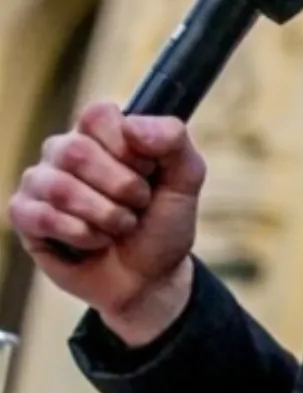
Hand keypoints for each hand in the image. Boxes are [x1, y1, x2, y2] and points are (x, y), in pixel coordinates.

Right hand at [8, 102, 205, 344]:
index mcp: (104, 133)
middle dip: (121, 187)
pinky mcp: (25, 215)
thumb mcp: (186, 178)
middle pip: (77, 151)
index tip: (149, 171)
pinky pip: (42, 217)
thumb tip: (131, 125)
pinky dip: (81, 235)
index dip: (129, 148)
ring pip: (60, 186)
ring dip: (104, 215)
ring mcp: (41, 181)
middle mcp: (66, 150)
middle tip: (138, 204)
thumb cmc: (163, 223)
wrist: (150, 277)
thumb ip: (173, 139)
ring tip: (120, 225)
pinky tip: (95, 241)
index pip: (97, 115)